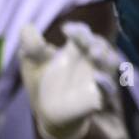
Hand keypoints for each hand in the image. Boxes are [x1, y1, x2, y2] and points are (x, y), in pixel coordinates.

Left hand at [19, 22, 119, 138]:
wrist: (45, 112)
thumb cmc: (41, 83)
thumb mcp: (32, 63)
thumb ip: (31, 46)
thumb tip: (27, 26)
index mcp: (75, 49)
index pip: (83, 34)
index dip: (78, 29)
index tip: (65, 29)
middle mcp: (90, 61)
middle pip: (101, 45)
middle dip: (95, 41)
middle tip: (85, 41)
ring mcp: (97, 78)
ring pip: (111, 64)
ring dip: (105, 57)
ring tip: (93, 53)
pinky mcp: (98, 98)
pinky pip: (108, 90)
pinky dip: (105, 83)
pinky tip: (97, 78)